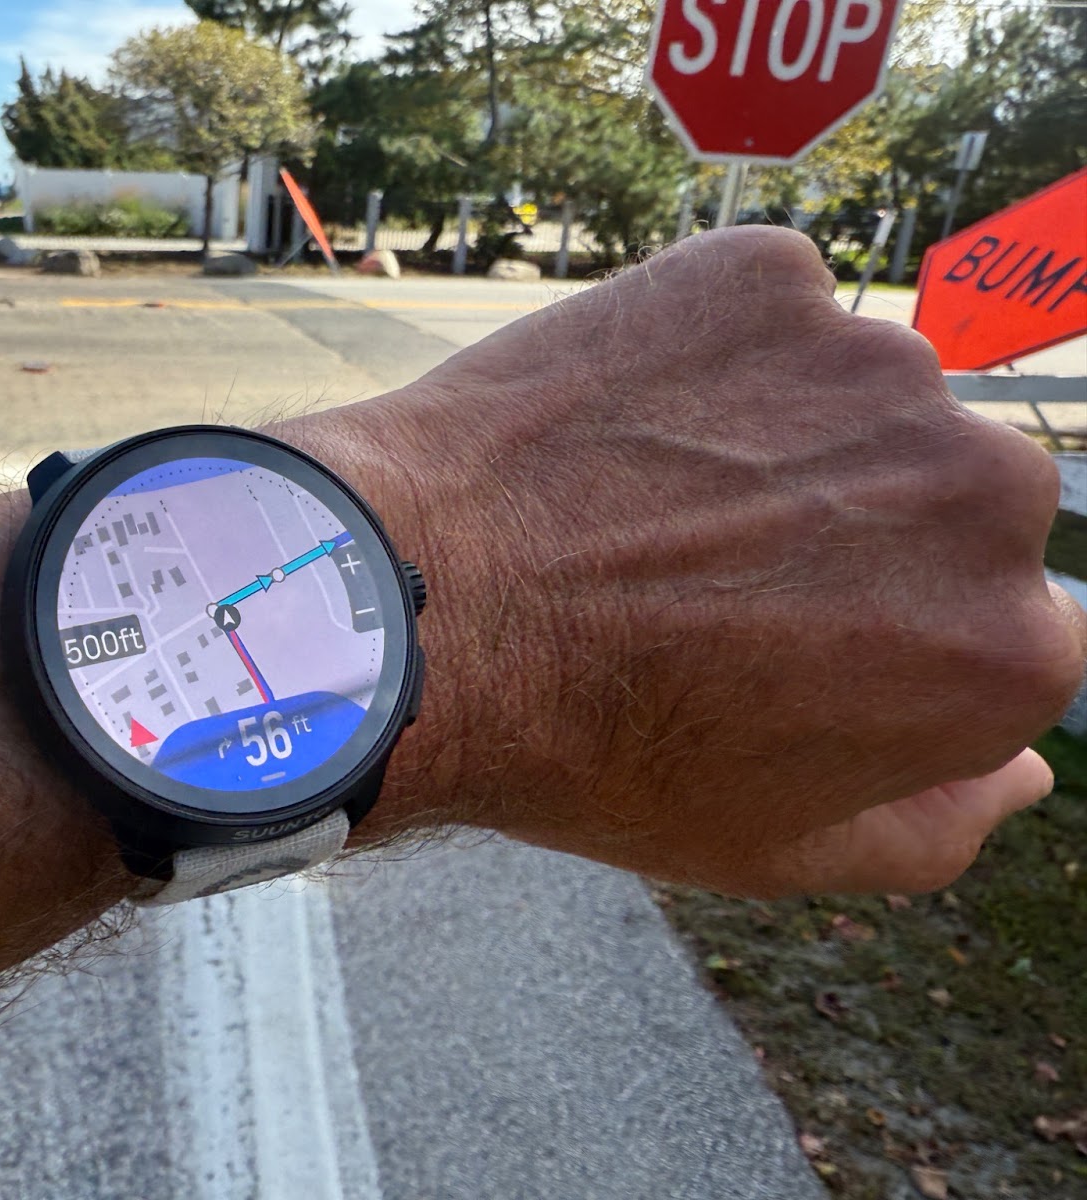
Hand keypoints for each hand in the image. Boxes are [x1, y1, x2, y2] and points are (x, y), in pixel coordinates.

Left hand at [295, 227, 1084, 896]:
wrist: (423, 604)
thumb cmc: (589, 747)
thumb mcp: (774, 848)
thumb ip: (934, 822)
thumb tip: (1019, 764)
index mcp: (1005, 648)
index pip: (1005, 629)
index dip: (888, 642)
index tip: (791, 645)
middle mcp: (980, 491)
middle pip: (956, 505)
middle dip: (861, 539)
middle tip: (719, 569)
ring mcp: (872, 364)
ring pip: (863, 401)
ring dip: (788, 440)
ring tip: (655, 498)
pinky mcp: (765, 277)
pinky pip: (767, 318)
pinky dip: (711, 359)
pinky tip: (624, 426)